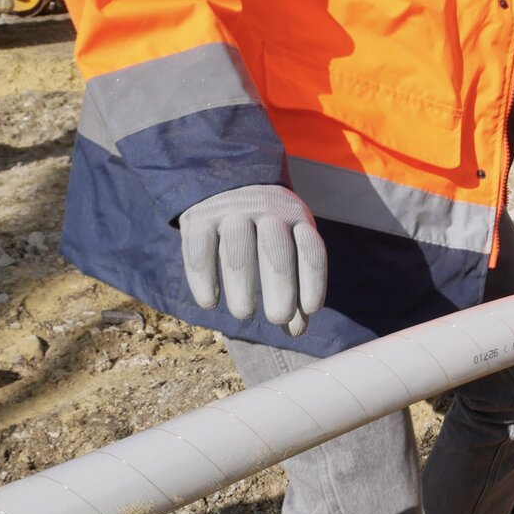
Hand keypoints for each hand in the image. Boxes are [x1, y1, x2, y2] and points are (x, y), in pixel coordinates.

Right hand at [179, 185, 327, 335]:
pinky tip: (209, 303)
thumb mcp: (289, 249)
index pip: (310, 251)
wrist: (227, 183)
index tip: (311, 309)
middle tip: (278, 317)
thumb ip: (295, 290)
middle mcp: (267, 212)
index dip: (314, 281)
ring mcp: (232, 212)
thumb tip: (295, 330)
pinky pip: (200, 251)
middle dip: (281, 289)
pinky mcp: (199, 218)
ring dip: (241, 288)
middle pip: (276, 253)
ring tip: (244, 314)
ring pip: (238, 252)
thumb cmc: (267, 231)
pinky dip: (203, 279)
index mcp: (297, 219)